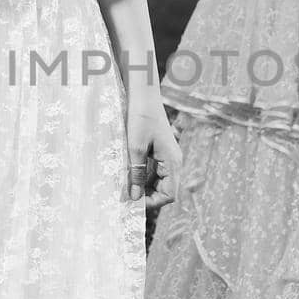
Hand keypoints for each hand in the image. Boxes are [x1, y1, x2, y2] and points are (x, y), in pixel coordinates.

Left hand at [124, 94, 181, 208]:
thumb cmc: (140, 118)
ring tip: (124, 185)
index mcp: (172, 162)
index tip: (134, 202)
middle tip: (125, 195)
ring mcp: (168, 157)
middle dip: (147, 195)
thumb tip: (134, 198)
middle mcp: (174, 162)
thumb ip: (135, 174)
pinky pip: (154, 171)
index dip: (153, 202)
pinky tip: (128, 173)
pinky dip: (142, 176)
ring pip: (158, 182)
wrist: (144, 95)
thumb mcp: (135, 148)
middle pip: (165, 190)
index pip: (170, 195)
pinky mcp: (161, 152)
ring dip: (143, 186)